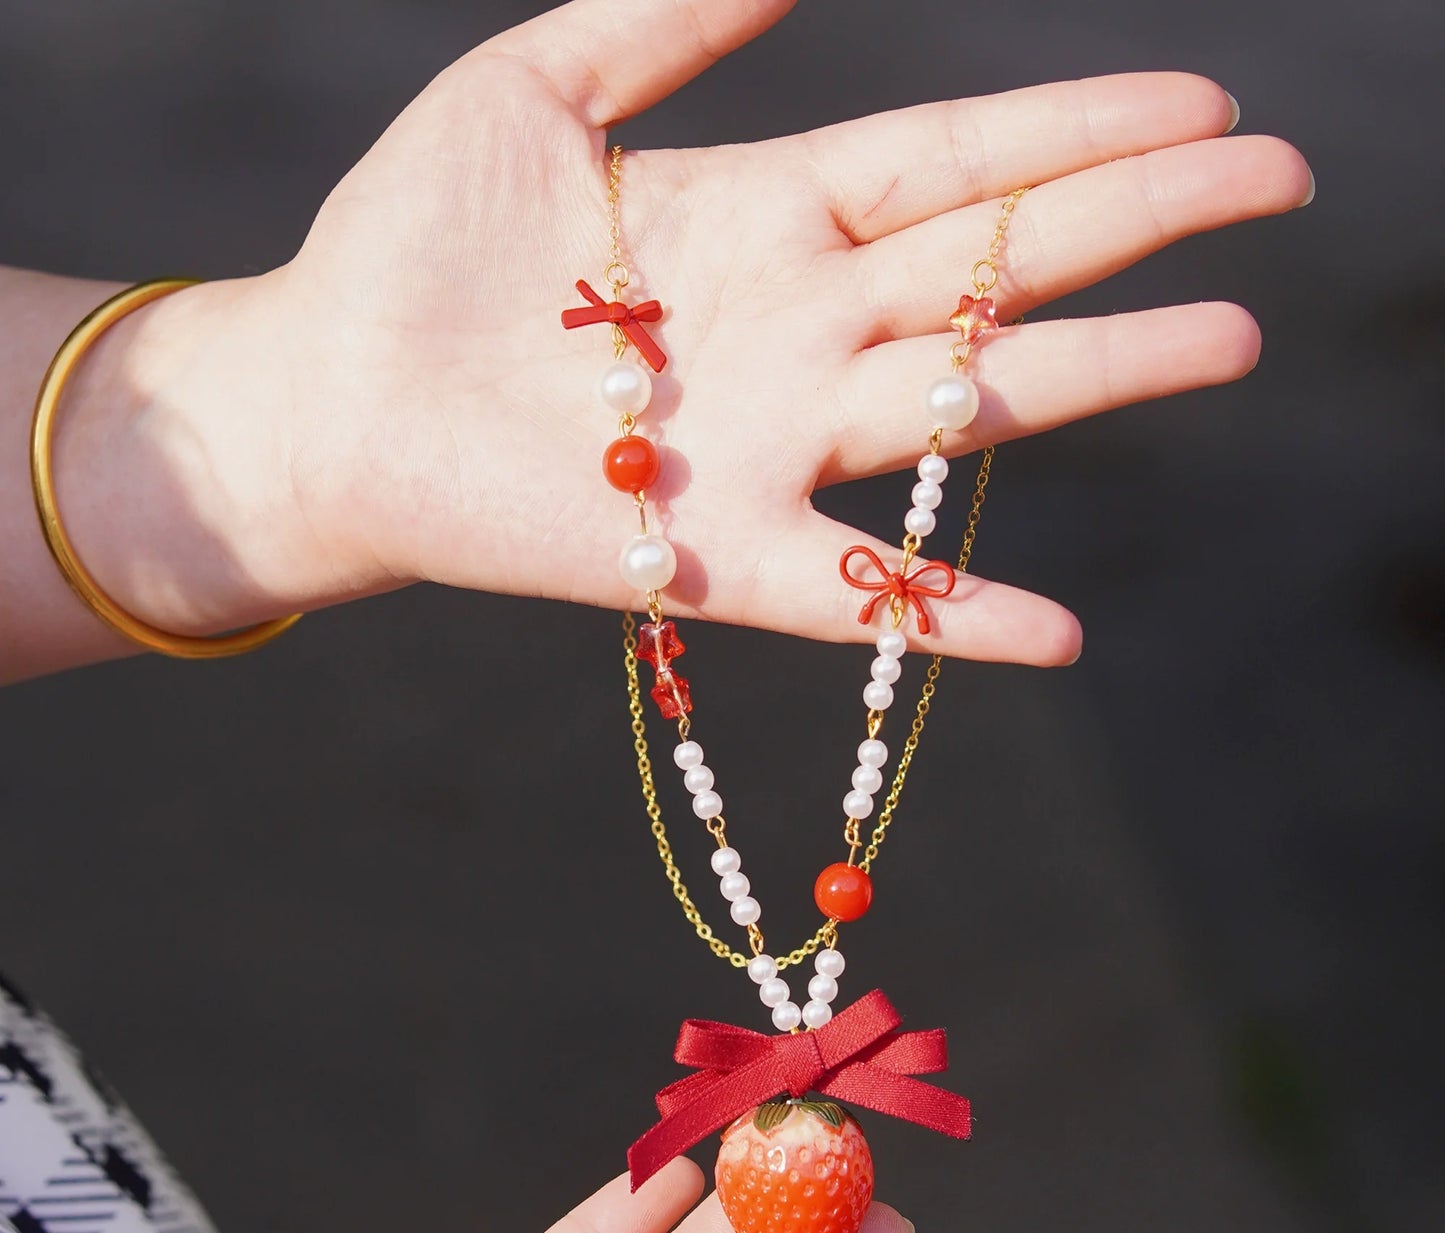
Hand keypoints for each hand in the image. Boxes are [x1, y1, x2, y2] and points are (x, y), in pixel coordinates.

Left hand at [52, 0, 1310, 666]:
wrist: (328, 388)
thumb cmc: (412, 239)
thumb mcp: (538, 84)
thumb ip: (667, 15)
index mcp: (766, 216)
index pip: (955, 164)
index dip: (1077, 127)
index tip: (1204, 97)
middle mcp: (793, 331)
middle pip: (994, 270)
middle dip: (1135, 224)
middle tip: (1275, 186)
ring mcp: (764, 446)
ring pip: (957, 409)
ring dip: (1094, 379)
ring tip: (1227, 339)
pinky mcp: (712, 555)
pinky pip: (856, 594)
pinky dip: (950, 620)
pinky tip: (1055, 636)